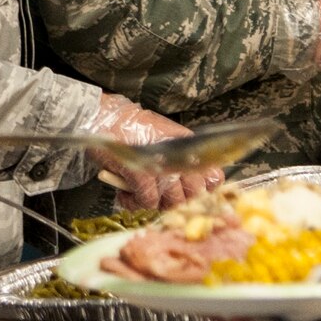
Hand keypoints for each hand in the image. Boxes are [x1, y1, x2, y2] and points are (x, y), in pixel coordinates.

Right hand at [89, 93, 218, 210]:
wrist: (105, 117)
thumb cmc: (134, 128)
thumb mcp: (165, 136)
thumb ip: (181, 156)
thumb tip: (196, 185)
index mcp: (190, 146)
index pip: (214, 179)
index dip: (205, 192)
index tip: (190, 194)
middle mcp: (181, 156)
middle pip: (194, 195)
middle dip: (178, 201)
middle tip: (160, 197)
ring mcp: (162, 166)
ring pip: (171, 202)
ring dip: (156, 203)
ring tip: (141, 195)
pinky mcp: (141, 175)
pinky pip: (148, 201)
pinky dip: (135, 202)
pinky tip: (126, 194)